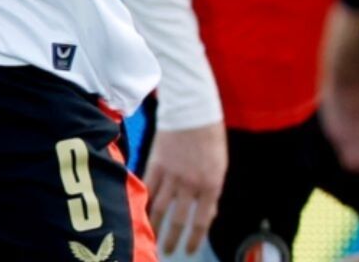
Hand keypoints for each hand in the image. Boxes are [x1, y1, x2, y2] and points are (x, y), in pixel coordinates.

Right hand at [142, 122, 227, 255]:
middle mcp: (190, 184)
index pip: (201, 221)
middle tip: (166, 250)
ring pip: (159, 206)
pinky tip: (140, 212)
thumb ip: (211, 192)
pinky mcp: (155, 163)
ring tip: (150, 237)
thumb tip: (206, 214)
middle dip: (172, 237)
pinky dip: (143, 202)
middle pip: (178, 218)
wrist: (192, 110)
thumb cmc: (210, 138)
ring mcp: (171, 174)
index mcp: (211, 185)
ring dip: (154, 225)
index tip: (189, 250)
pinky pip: (147, 188)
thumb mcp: (219, 167)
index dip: (194, 239)